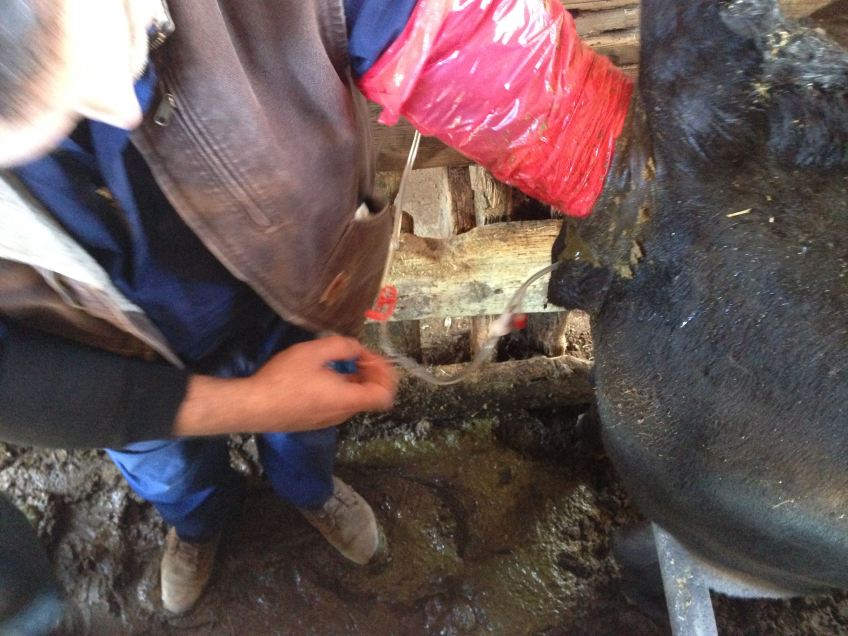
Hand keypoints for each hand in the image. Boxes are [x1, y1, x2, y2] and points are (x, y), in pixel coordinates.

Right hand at [172, 336, 396, 435]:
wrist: (252, 406)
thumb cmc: (283, 379)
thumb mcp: (313, 352)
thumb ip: (342, 346)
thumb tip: (357, 347)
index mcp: (347, 400)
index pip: (384, 396)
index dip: (386, 375)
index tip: (372, 357)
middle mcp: (342, 414)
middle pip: (370, 396)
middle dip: (371, 372)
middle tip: (357, 353)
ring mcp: (327, 420)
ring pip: (353, 400)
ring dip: (355, 380)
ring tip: (341, 360)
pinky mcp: (314, 421)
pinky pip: (337, 404)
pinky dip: (341, 388)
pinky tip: (323, 374)